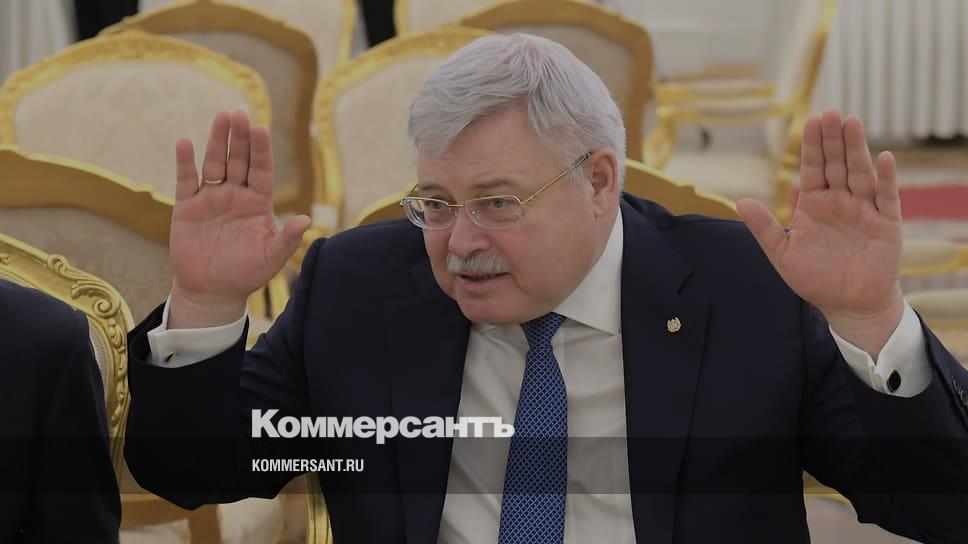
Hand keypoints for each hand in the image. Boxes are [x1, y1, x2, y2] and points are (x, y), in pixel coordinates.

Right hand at [168, 111, 309, 327]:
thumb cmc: (246, 274)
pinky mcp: (187, 206)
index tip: (261, 128)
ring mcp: (211, 198)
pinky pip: (186, 180)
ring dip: (216, 141)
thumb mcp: (270, 258)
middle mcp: (236, 195)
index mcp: (258, 203)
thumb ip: (287, 239)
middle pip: (239, 160)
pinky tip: (186, 143)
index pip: (261, 170)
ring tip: (221, 117)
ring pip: (215, 163)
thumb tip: (307, 221)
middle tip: (239, 113)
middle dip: (240, 137)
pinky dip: (185, 162)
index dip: (261, 150)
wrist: (212, 290)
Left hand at [738, 109, 903, 357]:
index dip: (812, 146)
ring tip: (852, 122)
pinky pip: (886, 197)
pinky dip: (886, 178)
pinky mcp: (886, 223)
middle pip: (836, 163)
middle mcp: (839, 201)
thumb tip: (741, 202)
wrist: (847, 306)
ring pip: (860, 173)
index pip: (812, 168)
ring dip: (856, 148)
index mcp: (814, 205)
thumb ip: (765, 228)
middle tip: (830, 112)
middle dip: (832, 139)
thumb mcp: (783, 254)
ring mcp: (864, 209)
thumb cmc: (815, 279)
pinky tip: (884, 157)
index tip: (810, 121)